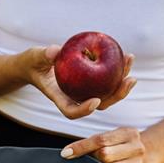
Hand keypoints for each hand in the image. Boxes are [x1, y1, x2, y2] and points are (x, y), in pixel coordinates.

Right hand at [17, 46, 135, 119]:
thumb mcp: (34, 57)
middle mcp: (75, 98)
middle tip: (129, 80)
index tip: (95, 101)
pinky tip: (126, 56)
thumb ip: (43, 55)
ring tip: (130, 62)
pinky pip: (107, 80)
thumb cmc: (33, 62)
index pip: (71, 111)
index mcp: (59, 98)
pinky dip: (118, 70)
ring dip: (122, 82)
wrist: (36, 64)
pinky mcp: (91, 83)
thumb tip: (54, 51)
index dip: (84, 110)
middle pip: (99, 105)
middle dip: (116, 95)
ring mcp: (84, 92)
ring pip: (107, 94)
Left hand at [59, 127, 156, 162]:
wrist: (145, 155)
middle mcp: (136, 148)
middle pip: (105, 155)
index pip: (100, 140)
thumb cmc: (119, 144)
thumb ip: (94, 141)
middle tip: (83, 159)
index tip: (66, 153)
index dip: (81, 147)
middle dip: (91, 157)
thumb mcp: (111, 136)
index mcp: (129, 133)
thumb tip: (68, 153)